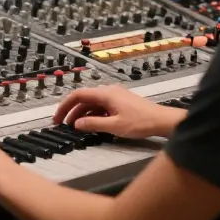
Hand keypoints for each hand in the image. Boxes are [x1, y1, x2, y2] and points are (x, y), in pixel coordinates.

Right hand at [51, 84, 180, 138]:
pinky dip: (93, 115)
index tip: (57, 117)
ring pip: (92, 103)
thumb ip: (93, 124)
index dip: (65, 106)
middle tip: (62, 124)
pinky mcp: (121, 103)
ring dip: (82, 114)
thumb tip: (77, 124)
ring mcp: (115, 97)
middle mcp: (109, 92)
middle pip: (84, 99)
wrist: (161, 120)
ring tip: (76, 128)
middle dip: (71, 111)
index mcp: (105, 94)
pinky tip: (92, 125)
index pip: (78, 95)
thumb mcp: (114, 126)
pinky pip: (101, 106)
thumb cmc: (141, 122)